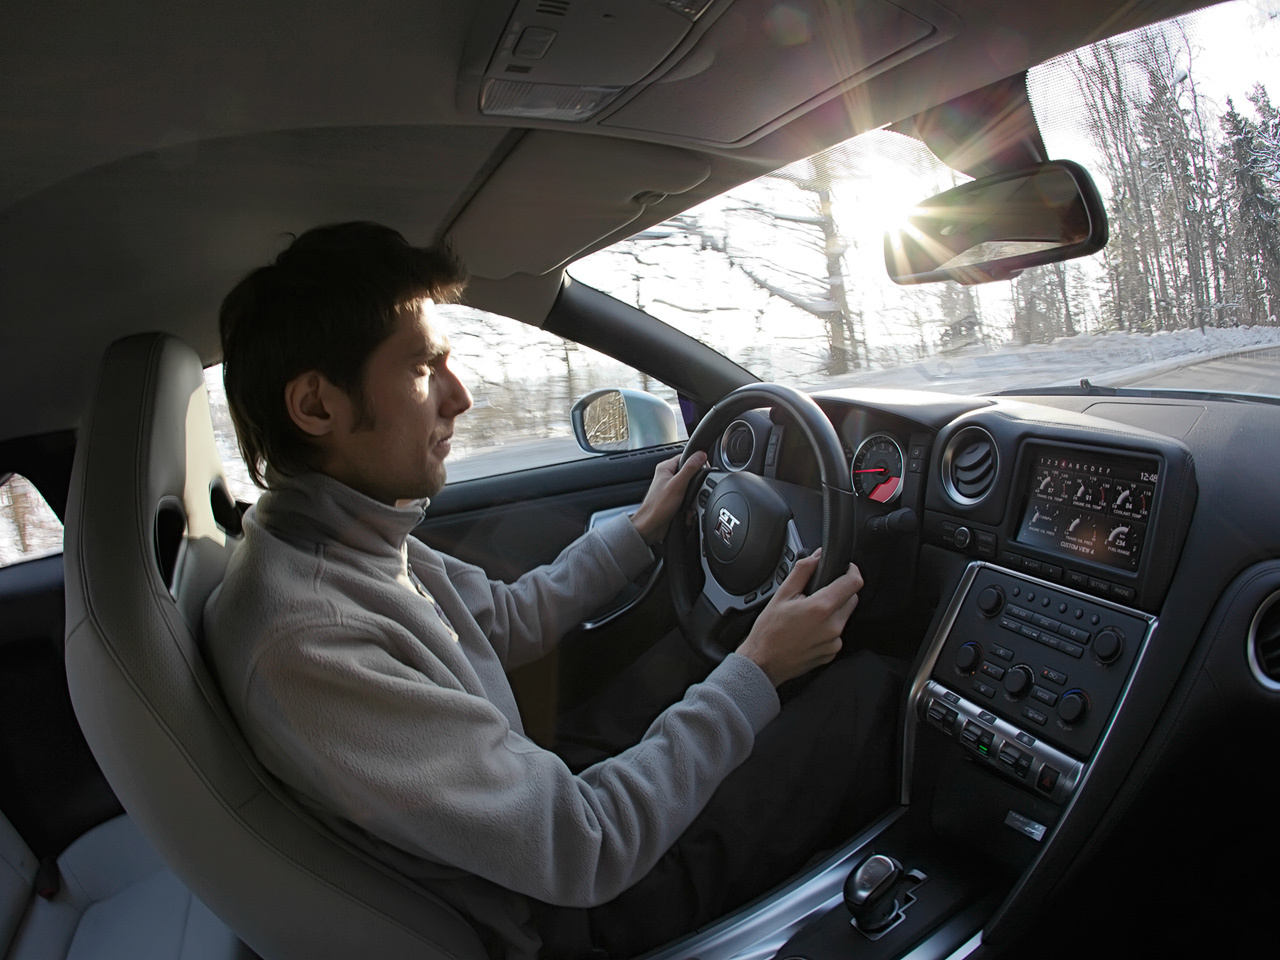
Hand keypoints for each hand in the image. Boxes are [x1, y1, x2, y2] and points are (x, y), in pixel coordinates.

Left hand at [629, 451, 707, 545]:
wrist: (651, 526)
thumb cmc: (658, 506)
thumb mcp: (678, 484)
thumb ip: (690, 468)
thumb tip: (701, 455)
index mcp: (665, 468)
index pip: (686, 457)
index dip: (697, 462)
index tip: (704, 468)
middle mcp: (667, 477)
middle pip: (690, 473)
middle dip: (696, 484)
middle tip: (694, 490)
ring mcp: (670, 489)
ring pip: (690, 487)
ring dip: (693, 496)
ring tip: (689, 502)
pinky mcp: (673, 500)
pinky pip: (688, 498)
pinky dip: (690, 504)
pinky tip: (688, 509)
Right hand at [735, 550, 863, 685]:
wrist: (763, 663)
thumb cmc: (769, 632)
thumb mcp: (782, 595)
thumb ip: (803, 571)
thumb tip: (816, 556)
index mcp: (821, 608)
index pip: (853, 583)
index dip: (851, 571)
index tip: (845, 568)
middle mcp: (833, 626)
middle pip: (851, 598)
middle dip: (839, 591)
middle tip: (817, 594)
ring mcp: (834, 642)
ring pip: (844, 616)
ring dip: (833, 610)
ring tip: (809, 615)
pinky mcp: (832, 652)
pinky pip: (838, 633)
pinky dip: (828, 628)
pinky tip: (809, 630)